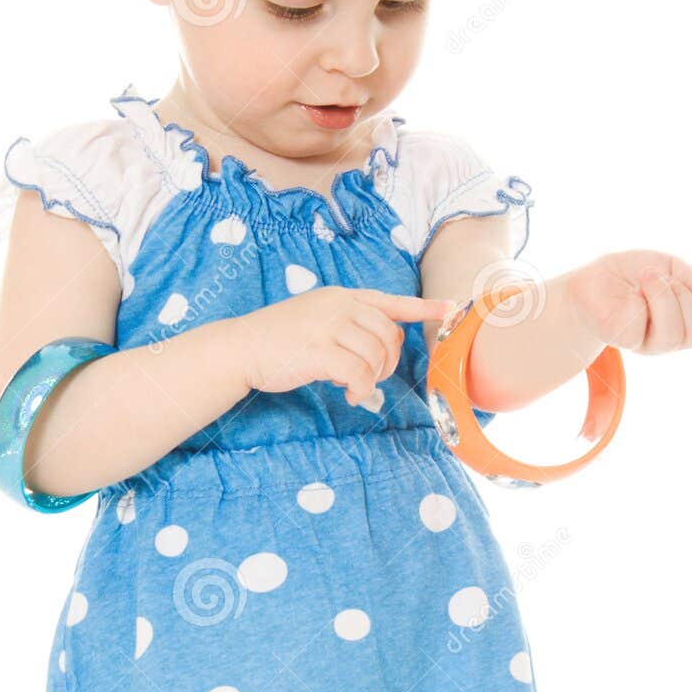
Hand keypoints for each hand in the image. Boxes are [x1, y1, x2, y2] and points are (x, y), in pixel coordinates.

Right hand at [240, 286, 452, 406]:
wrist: (242, 346)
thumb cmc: (278, 338)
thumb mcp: (316, 317)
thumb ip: (347, 323)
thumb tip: (380, 346)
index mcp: (342, 296)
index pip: (389, 301)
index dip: (422, 307)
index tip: (449, 308)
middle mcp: (340, 306)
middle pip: (389, 335)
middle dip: (389, 362)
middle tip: (371, 377)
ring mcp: (330, 326)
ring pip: (377, 355)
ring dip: (373, 379)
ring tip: (355, 388)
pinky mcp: (320, 351)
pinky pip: (360, 373)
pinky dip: (361, 389)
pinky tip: (349, 395)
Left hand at [568, 251, 691, 355]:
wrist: (593, 277)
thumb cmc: (633, 275)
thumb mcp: (670, 266)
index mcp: (691, 318)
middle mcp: (674, 336)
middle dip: (686, 296)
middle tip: (664, 278)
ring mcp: (649, 344)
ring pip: (675, 333)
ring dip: (664, 295)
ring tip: (647, 278)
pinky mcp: (624, 340)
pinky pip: (644, 324)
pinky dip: (642, 298)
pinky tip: (632, 292)